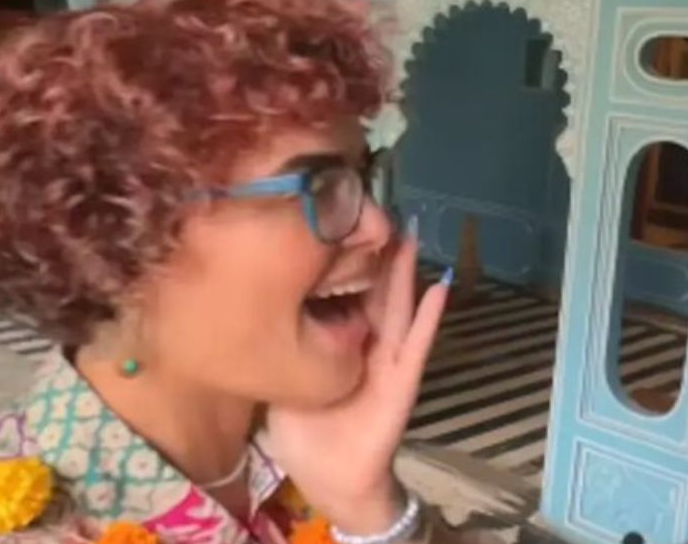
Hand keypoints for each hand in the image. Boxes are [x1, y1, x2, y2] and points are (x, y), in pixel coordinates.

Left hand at [265, 234, 447, 534]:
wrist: (332, 479)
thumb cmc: (306, 434)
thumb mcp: (281, 380)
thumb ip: (276, 347)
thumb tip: (247, 309)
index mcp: (339, 341)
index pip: (341, 290)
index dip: (342, 256)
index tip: (339, 218)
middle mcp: (367, 343)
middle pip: (373, 288)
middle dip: (378, 252)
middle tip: (381, 208)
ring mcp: (388, 360)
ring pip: (399, 307)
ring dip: (406, 273)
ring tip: (412, 234)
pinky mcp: (402, 381)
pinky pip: (417, 346)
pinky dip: (430, 318)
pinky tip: (439, 289)